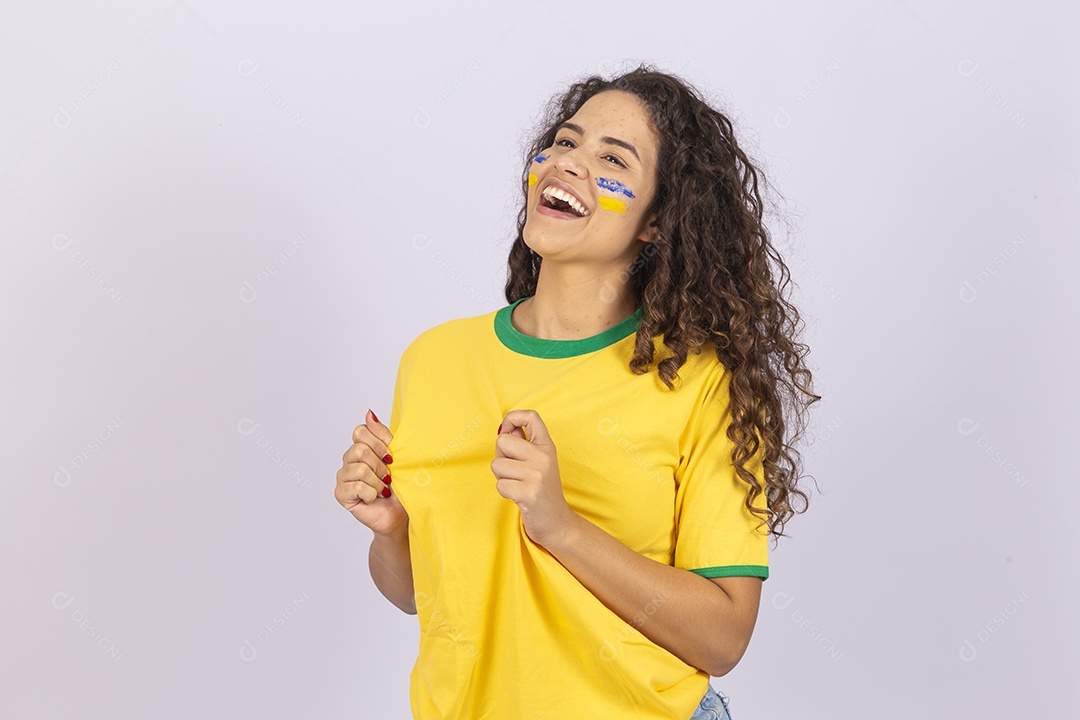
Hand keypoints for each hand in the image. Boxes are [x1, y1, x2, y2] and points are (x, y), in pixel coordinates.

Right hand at [335, 408, 407, 537]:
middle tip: (389, 477)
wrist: (400, 513)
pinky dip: (371, 494)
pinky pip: (356, 486)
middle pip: (359, 449)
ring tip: (383, 490)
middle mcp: (349, 459)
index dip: (378, 444)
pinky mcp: (341, 494)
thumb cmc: (401, 485)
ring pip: (359, 469)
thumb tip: (369, 413)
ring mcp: (343, 476)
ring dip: (377, 482)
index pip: (360, 431)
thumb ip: (382, 435)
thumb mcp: (396, 456)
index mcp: (361, 447)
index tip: (391, 458)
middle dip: (380, 465)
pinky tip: (374, 498)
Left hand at [492, 409, 576, 549]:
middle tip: (513, 470)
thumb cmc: (542, 489)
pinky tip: (518, 496)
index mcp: (546, 445)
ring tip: (517, 484)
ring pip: (497, 464)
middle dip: (500, 456)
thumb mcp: (538, 461)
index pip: (530, 416)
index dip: (512, 418)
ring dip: (501, 477)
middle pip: (502, 441)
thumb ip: (522, 443)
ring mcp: (537, 475)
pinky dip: (504, 492)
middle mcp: (543, 457)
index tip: (507, 431)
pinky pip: (500, 485)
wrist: (557, 522)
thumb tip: (502, 429)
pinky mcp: (529, 493)